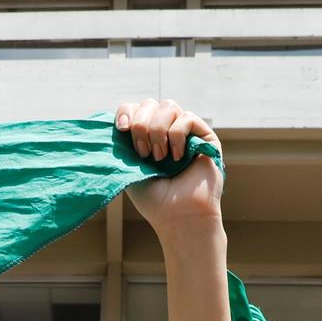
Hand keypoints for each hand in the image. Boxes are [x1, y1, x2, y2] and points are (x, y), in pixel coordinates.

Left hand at [117, 100, 223, 235]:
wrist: (179, 217)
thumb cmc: (155, 200)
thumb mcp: (129, 170)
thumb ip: (122, 145)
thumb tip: (117, 122)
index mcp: (146, 138)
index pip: (134, 109)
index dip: (126, 113)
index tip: (122, 130)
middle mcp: (165, 131)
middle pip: (149, 104)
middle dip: (141, 126)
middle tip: (144, 154)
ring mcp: (185, 132)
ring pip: (168, 106)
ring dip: (157, 131)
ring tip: (160, 158)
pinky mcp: (204, 136)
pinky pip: (186, 117)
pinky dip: (177, 136)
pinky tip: (177, 158)